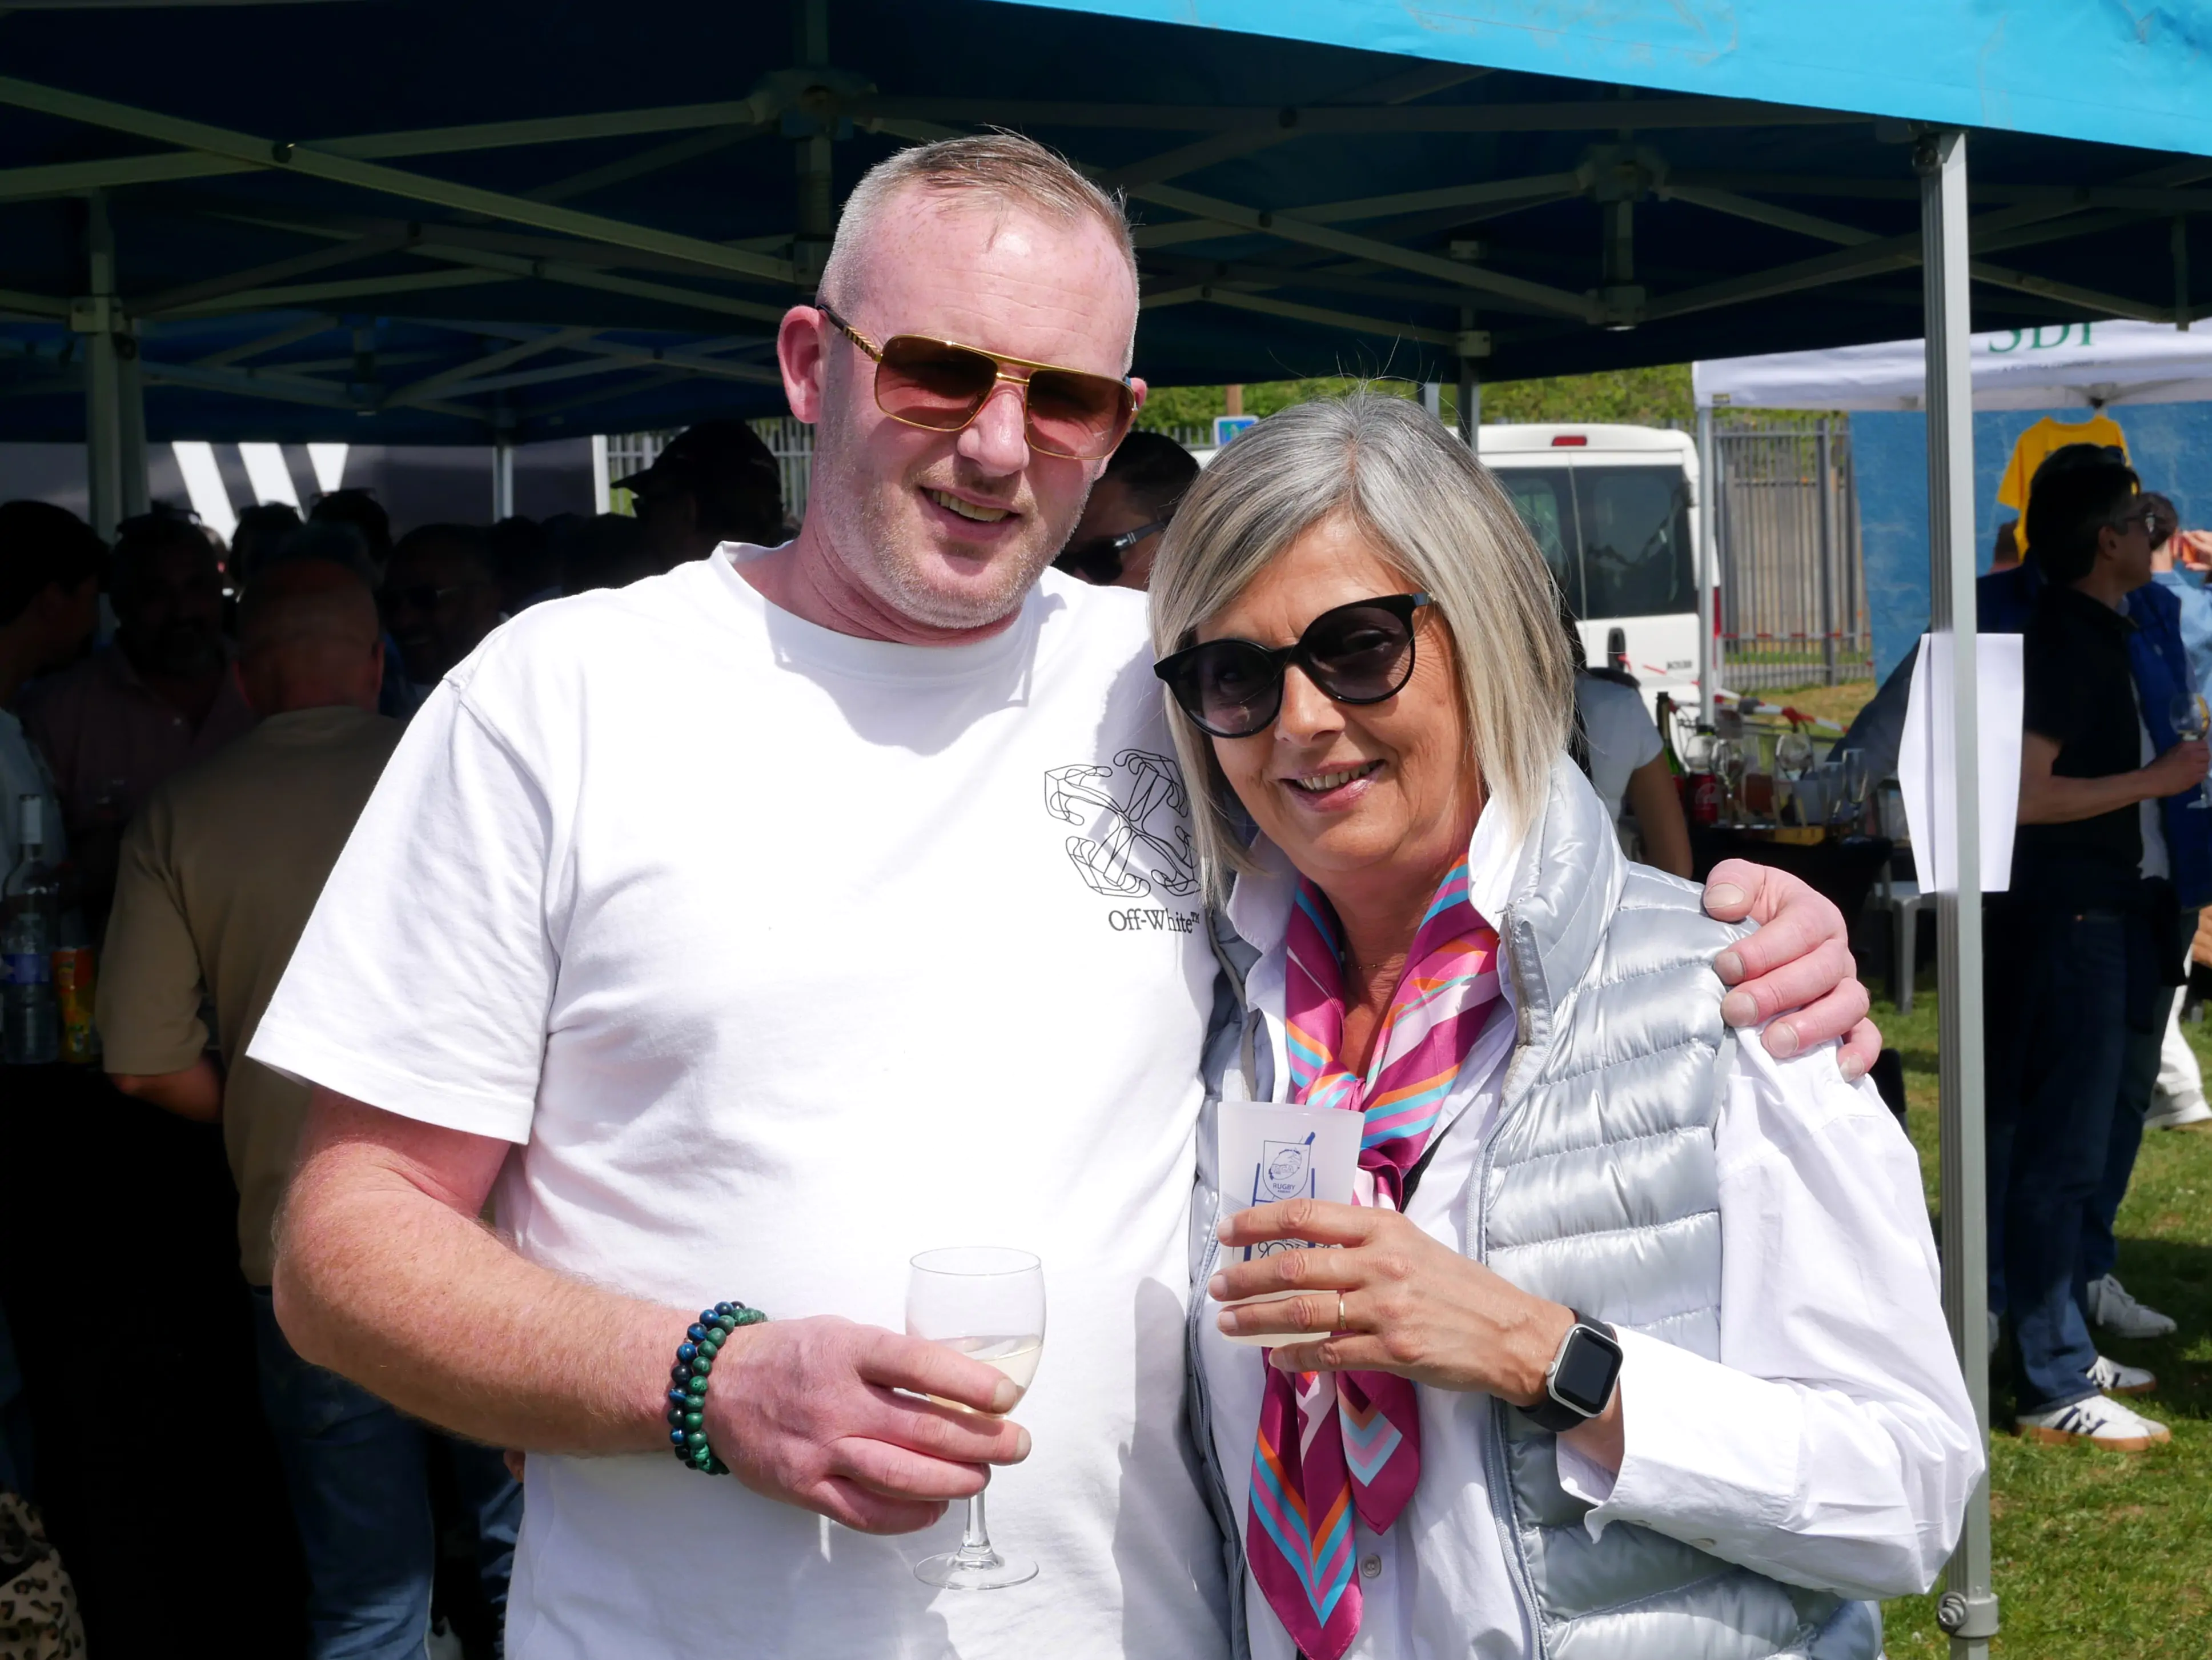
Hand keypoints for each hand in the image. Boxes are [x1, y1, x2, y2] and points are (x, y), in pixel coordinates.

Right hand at [703, 1314, 1030, 1534]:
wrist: (714, 1385)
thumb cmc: (793, 1355)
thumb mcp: (844, 1332)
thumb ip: (894, 1355)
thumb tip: (963, 1373)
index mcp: (849, 1351)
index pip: (922, 1365)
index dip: (972, 1384)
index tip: (1009, 1396)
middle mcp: (836, 1401)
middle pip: (924, 1428)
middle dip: (983, 1442)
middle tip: (1016, 1445)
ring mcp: (819, 1449)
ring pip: (901, 1475)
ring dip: (955, 1481)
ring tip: (983, 1479)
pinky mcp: (803, 1487)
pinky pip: (866, 1512)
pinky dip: (909, 1515)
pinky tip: (935, 1508)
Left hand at [1209, 1200, 1571, 1401]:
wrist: (1512, 1333)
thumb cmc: (1459, 1286)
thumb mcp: (1413, 1243)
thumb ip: (1364, 1238)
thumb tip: (1307, 1239)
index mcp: (1383, 1227)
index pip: (1305, 1216)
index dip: (1258, 1222)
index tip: (1226, 1231)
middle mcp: (1380, 1262)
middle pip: (1293, 1266)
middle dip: (1244, 1278)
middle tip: (1216, 1287)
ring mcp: (1386, 1307)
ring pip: (1302, 1310)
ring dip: (1255, 1319)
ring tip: (1227, 1324)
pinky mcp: (1394, 1349)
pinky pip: (1329, 1353)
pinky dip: (1294, 1357)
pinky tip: (1275, 1360)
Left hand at [1703, 859, 1878, 1078]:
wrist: (1751, 933)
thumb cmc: (1747, 908)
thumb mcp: (1738, 882)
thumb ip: (1731, 882)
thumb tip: (1723, 906)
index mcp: (1814, 913)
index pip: (1800, 929)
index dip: (1765, 950)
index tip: (1726, 967)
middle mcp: (1835, 951)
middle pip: (1821, 971)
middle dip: (1777, 993)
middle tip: (1736, 1010)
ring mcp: (1844, 987)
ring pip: (1848, 1005)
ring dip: (1813, 1026)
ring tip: (1773, 1044)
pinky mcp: (1847, 1019)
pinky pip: (1867, 1035)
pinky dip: (1860, 1052)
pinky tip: (1839, 1070)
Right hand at [2145, 738, 2210, 796]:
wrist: (2152, 780)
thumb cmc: (2157, 765)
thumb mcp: (2170, 751)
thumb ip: (2183, 750)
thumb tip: (2192, 750)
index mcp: (2185, 746)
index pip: (2203, 744)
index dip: (2200, 749)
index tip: (2196, 752)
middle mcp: (2193, 755)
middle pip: (2207, 755)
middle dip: (2202, 758)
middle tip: (2195, 762)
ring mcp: (2195, 768)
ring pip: (2206, 766)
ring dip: (2201, 768)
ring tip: (2193, 771)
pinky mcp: (2195, 779)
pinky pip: (2202, 776)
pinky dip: (2198, 776)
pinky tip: (2191, 777)